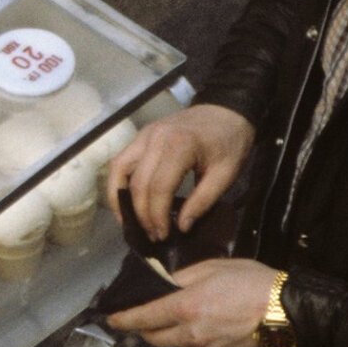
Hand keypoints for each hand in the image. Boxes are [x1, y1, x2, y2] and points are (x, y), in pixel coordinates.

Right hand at [106, 103, 253, 240]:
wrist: (226, 110)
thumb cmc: (229, 143)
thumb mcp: (225, 175)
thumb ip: (203, 201)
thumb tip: (181, 227)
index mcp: (179, 146)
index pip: (159, 187)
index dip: (157, 215)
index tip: (164, 235)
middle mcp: (155, 138)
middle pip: (138, 182)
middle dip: (142, 214)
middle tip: (152, 236)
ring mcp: (144, 134)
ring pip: (120, 170)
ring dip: (121, 199)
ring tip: (130, 222)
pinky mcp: (141, 135)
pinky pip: (121, 160)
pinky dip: (117, 182)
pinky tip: (124, 200)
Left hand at [107, 258, 276, 346]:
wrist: (289, 310)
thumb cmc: (251, 282)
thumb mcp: (211, 267)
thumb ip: (181, 277)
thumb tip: (163, 282)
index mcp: (186, 308)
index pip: (144, 318)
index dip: (124, 320)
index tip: (110, 320)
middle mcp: (193, 334)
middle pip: (155, 339)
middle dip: (145, 329)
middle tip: (144, 316)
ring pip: (177, 346)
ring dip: (170, 334)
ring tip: (181, 315)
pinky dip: (193, 341)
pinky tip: (205, 326)